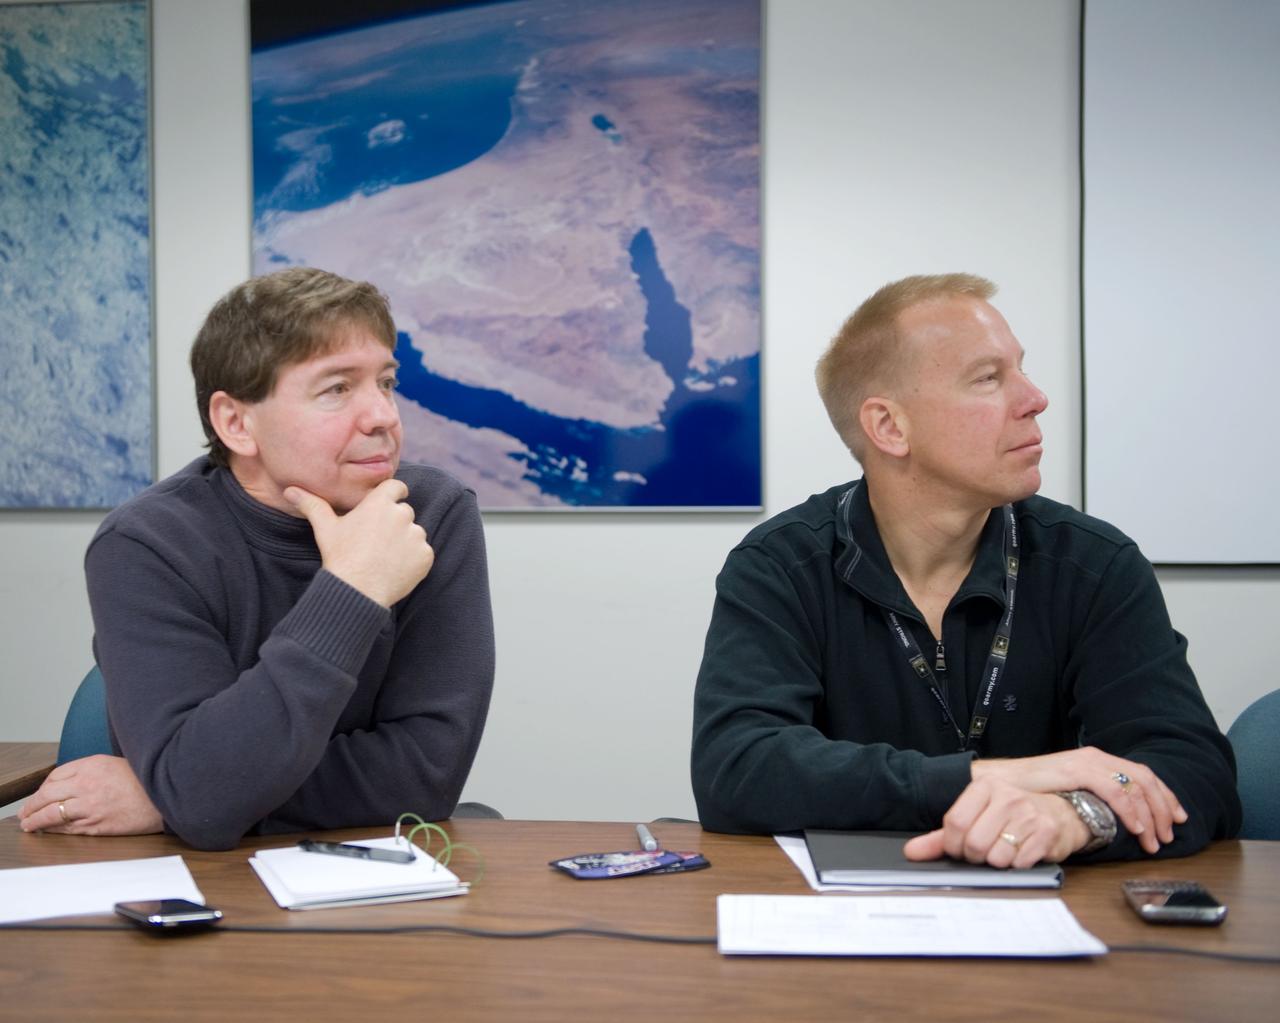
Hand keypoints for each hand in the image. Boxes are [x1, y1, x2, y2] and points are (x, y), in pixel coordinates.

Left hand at [17, 755, 162, 835]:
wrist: (169, 795)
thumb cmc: (147, 780)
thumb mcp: (118, 764)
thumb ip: (93, 770)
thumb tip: (69, 784)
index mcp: (93, 765)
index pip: (55, 776)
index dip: (42, 788)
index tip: (39, 795)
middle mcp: (88, 784)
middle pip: (47, 795)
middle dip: (31, 806)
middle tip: (24, 813)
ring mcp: (91, 806)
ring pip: (52, 814)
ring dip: (35, 821)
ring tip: (28, 825)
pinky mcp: (97, 825)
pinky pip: (67, 829)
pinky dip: (53, 831)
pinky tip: (48, 831)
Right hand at [286, 479, 433, 606]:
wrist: (357, 590)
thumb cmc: (340, 556)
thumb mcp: (325, 528)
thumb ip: (312, 505)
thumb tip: (290, 490)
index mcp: (380, 503)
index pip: (396, 487)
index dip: (392, 494)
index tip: (386, 504)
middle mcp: (402, 515)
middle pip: (404, 512)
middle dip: (394, 522)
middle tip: (377, 540)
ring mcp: (416, 535)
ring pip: (415, 533)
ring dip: (405, 541)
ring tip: (384, 556)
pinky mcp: (426, 555)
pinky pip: (423, 553)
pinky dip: (414, 559)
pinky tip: (395, 568)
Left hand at [903, 777, 1089, 866]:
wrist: (1059, 814)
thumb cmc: (1011, 816)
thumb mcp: (975, 818)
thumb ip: (941, 836)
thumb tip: (911, 852)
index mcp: (984, 787)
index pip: (955, 823)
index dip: (953, 845)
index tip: (959, 848)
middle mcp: (1007, 796)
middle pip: (974, 843)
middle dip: (975, 856)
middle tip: (983, 851)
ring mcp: (1029, 814)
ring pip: (996, 856)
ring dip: (996, 862)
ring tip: (1004, 849)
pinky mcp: (1047, 833)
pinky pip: (1019, 863)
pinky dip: (1016, 865)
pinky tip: (1021, 852)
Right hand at [970, 748, 1186, 854]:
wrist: (999, 783)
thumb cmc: (1029, 791)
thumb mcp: (1068, 791)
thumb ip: (1090, 796)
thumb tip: (1113, 815)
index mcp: (1096, 760)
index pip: (1141, 774)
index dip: (1164, 797)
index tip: (1176, 819)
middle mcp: (1096, 757)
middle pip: (1145, 779)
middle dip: (1164, 808)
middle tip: (1170, 835)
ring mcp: (1087, 762)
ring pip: (1135, 786)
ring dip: (1151, 814)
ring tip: (1154, 839)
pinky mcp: (1077, 771)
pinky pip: (1114, 790)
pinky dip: (1130, 810)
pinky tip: (1135, 828)